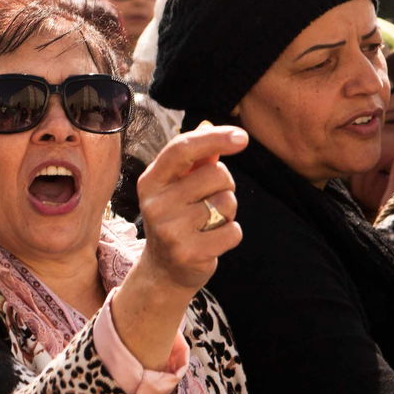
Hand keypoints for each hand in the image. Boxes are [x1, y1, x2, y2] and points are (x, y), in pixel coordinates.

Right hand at [136, 123, 249, 293]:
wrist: (164, 269)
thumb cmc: (177, 218)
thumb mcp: (179, 186)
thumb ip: (195, 159)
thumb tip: (208, 124)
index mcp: (151, 181)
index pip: (182, 148)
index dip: (214, 138)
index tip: (242, 137)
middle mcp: (154, 203)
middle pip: (216, 175)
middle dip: (225, 187)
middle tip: (209, 203)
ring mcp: (168, 229)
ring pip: (227, 203)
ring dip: (228, 213)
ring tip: (208, 224)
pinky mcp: (187, 252)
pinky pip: (233, 231)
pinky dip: (231, 235)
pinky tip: (211, 242)